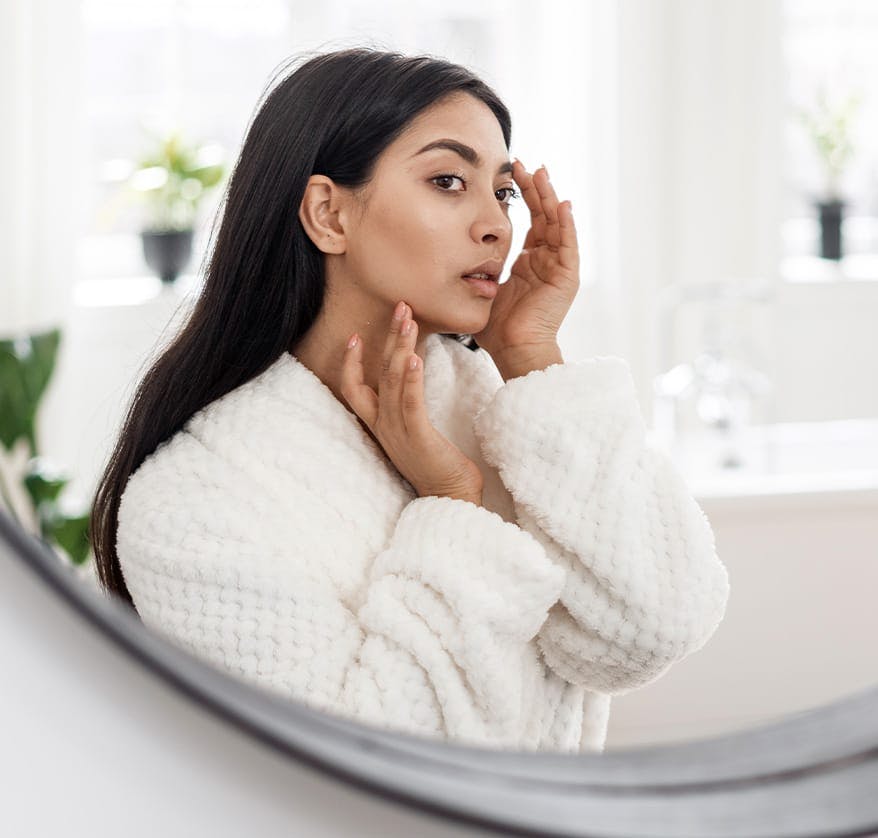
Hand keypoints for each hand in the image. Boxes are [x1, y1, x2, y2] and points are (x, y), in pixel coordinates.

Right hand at [341, 301, 483, 503]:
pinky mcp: (418, 437)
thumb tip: (412, 382)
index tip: (355, 335)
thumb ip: (409, 408)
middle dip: (388, 338)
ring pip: (392, 381)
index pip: (353, 389)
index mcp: (380, 425)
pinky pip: (410, 403)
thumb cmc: (438, 465)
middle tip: (400, 307)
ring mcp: (398, 431)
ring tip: (408, 320)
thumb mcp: (416, 433)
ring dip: (400, 347)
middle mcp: (384, 426)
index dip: (350, 362)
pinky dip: (410, 379)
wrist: (450, 497)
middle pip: (377, 373)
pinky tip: (414, 358)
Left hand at [471, 160, 579, 366]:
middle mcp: (545, 262)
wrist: (513, 350)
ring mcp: (558, 268)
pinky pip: (569, 245)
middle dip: (535, 189)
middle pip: (544, 216)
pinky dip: (567, 224)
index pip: (530, 222)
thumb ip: (476, 273)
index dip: (523, 198)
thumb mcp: (483, 290)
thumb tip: (448, 261)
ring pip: (557, 224)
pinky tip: (562, 204)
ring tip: (542, 173)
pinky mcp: (566, 277)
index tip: (511, 174)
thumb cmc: (496, 329)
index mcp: (528, 264)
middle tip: (525, 164)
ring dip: (550, 198)